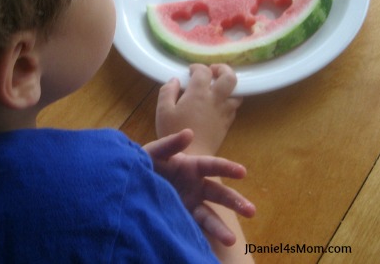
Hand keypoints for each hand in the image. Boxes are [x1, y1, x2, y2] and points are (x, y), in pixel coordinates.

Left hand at [143, 129, 255, 245]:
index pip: (213, 166)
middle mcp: (195, 187)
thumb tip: (189, 133)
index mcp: (192, 167)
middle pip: (218, 194)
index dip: (227, 168)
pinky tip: (210, 247)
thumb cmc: (144, 163)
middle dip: (235, 201)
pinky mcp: (181, 219)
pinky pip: (194, 229)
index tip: (242, 172)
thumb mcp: (154, 152)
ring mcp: (190, 205)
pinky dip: (203, 237)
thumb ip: (170, 144)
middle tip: (251, 210)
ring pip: (209, 216)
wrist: (128, 185)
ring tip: (232, 239)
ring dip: (221, 227)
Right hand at [156, 64, 241, 154]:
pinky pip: (233, 107)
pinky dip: (228, 100)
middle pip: (229, 77)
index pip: (204, 71)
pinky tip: (218, 104)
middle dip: (223, 70)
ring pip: (237, 92)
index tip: (191, 71)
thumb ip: (167, 91)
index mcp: (198, 93)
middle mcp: (215, 99)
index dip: (198, 68)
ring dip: (229, 86)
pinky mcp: (227, 123)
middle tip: (213, 71)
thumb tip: (175, 80)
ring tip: (218, 87)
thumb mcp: (163, 110)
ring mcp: (224, 111)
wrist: (191, 157)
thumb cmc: (174, 133)